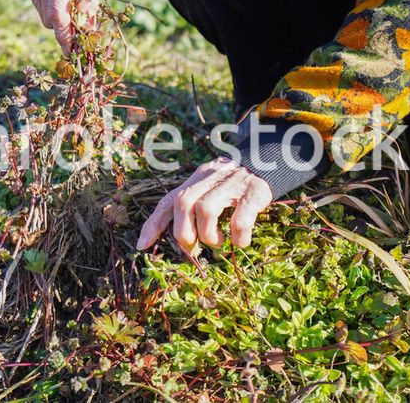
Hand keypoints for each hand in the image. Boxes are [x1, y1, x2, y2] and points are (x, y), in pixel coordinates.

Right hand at [23, 0, 101, 54]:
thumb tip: (87, 33)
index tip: (72, 53)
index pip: (57, 14)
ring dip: (60, 17)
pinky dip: (53, 8)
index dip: (64, 36)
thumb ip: (88, 3)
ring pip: (44, 15)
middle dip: (66, 27)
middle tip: (84, 26)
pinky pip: (41, 6)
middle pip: (50, 18)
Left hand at [137, 158, 271, 252]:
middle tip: (193, 247)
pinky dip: (238, 235)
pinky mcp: (253, 193)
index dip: (154, 223)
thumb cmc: (231, 186)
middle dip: (183, 232)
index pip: (169, 199)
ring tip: (216, 243)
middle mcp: (210, 178)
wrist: (266, 163)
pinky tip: (240, 241)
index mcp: (196, 179)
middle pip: (183, 201)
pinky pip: (240, 218)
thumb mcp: (207, 190)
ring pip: (206, 209)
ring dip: (208, 235)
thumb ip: (189, 209)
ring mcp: (231, 184)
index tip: (143, 245)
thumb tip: (173, 241)